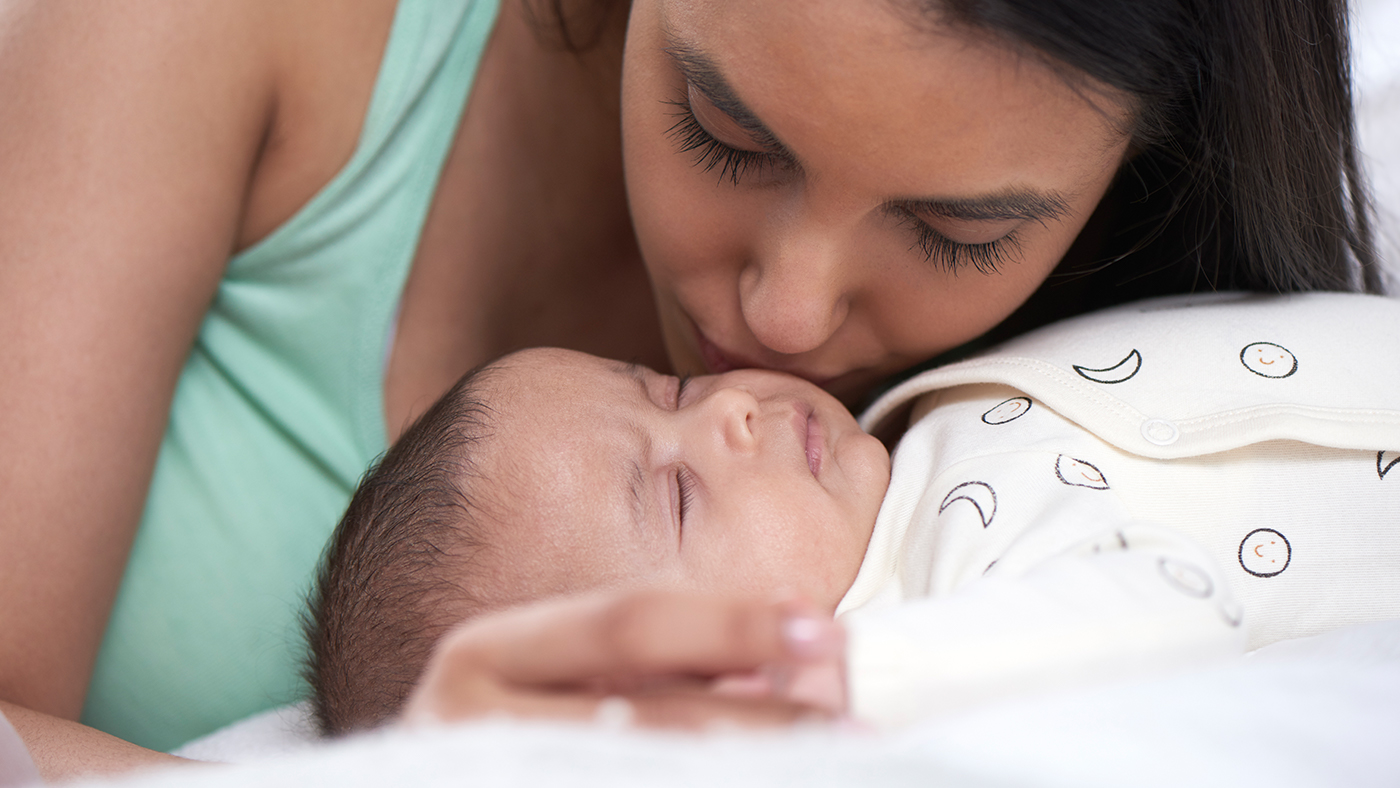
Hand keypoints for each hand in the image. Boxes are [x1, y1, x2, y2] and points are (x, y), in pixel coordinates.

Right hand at [401, 590, 846, 729]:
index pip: (627, 620)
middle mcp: (469, 718)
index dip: (732, 622)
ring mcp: (488, 773)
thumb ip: (648, 667)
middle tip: (853, 722)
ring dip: (746, 770)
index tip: (823, 627)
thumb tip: (787, 663)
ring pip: (643, 771)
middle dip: (763, 719)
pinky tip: (752, 785)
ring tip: (829, 761)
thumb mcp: (552, 683)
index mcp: (486, 652)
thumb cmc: (498, 736)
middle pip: (648, 715)